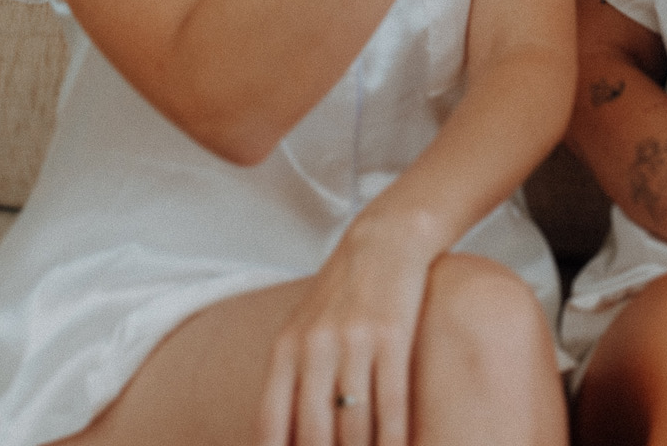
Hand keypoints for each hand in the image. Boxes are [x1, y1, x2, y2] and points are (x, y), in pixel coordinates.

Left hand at [258, 214, 439, 445]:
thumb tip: (284, 438)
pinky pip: (391, 400)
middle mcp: (314, 348)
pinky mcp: (393, 335)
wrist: (384, 240)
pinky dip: (395, 436)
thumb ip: (292, 380)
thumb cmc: (342, 295)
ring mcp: (354, 341)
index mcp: (285, 350)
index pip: (272, 425)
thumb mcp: (304, 331)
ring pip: (354, 422)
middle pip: (314, 432)